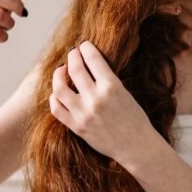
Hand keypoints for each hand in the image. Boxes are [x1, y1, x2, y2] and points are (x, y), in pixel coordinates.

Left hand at [50, 40, 159, 163]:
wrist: (136, 146)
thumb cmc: (135, 119)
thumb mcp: (125, 93)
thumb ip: (106, 80)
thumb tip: (88, 64)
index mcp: (112, 87)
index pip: (93, 58)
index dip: (86, 48)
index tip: (84, 45)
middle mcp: (96, 99)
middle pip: (75, 69)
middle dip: (72, 56)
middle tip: (73, 54)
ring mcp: (84, 114)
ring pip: (60, 88)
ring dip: (58, 75)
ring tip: (61, 70)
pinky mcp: (77, 127)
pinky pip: (57, 109)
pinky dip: (54, 97)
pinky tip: (57, 92)